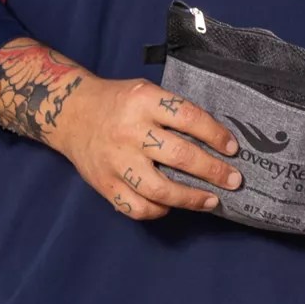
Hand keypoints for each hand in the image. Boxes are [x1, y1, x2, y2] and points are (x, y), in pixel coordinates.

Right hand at [6, 54, 243, 221]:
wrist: (69, 113)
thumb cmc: (119, 102)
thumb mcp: (147, 93)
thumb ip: (175, 112)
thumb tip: (215, 140)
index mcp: (145, 102)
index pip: (190, 118)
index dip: (216, 135)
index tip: (233, 149)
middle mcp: (130, 132)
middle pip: (179, 156)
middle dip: (213, 171)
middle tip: (234, 180)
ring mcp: (115, 161)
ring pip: (158, 188)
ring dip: (190, 198)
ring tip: (211, 201)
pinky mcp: (103, 183)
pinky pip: (134, 206)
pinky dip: (157, 210)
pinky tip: (170, 206)